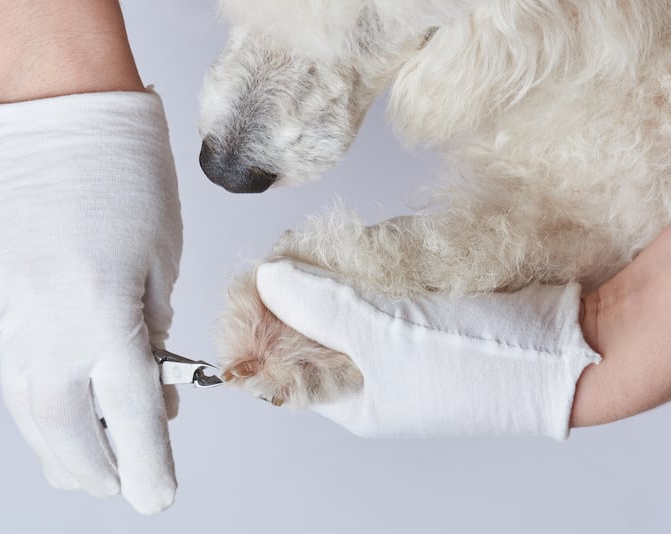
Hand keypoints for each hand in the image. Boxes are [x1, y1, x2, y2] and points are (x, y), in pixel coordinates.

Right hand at [0, 91, 181, 513]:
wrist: (60, 113)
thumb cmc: (129, 175)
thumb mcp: (162, 260)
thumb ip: (153, 333)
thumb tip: (150, 385)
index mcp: (104, 314)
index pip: (131, 418)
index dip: (148, 466)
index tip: (156, 497)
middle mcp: (47, 325)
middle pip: (63, 433)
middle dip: (95, 470)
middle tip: (120, 483)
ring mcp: (7, 314)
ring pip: (26, 410)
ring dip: (59, 446)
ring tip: (90, 459)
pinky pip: (10, 371)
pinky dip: (37, 401)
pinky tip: (61, 402)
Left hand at [256, 260, 598, 439]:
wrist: (564, 342)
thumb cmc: (475, 359)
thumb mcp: (383, 336)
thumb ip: (318, 307)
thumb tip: (266, 280)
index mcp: (348, 395)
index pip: (280, 364)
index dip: (260, 324)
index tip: (254, 279)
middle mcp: (364, 369)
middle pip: (306, 323)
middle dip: (302, 286)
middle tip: (302, 252)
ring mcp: (391, 336)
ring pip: (339, 296)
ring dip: (338, 269)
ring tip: (344, 250)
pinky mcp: (416, 306)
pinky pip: (374, 280)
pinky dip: (370, 261)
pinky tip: (375, 249)